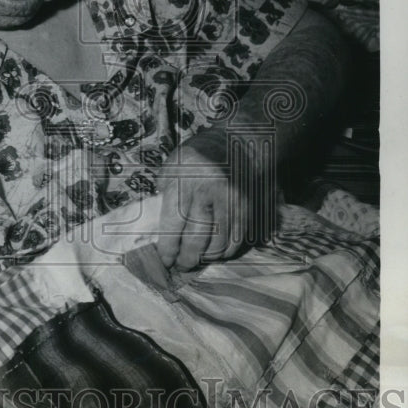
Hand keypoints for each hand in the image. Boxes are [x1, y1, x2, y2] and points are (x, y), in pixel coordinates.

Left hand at [154, 126, 270, 274]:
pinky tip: (216, 253)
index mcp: (186, 179)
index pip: (174, 222)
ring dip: (206, 258)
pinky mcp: (249, 208)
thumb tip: (158, 227)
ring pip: (219, 243)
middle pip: (197, 237)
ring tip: (197, 260)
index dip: (168, 247)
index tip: (164, 260)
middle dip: (187, 258)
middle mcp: (210, 190)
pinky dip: (226, 252)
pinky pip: (238, 239)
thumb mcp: (173, 165)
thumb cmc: (199, 155)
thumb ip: (164, 192)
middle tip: (181, 266)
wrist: (239, 142)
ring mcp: (232, 200)